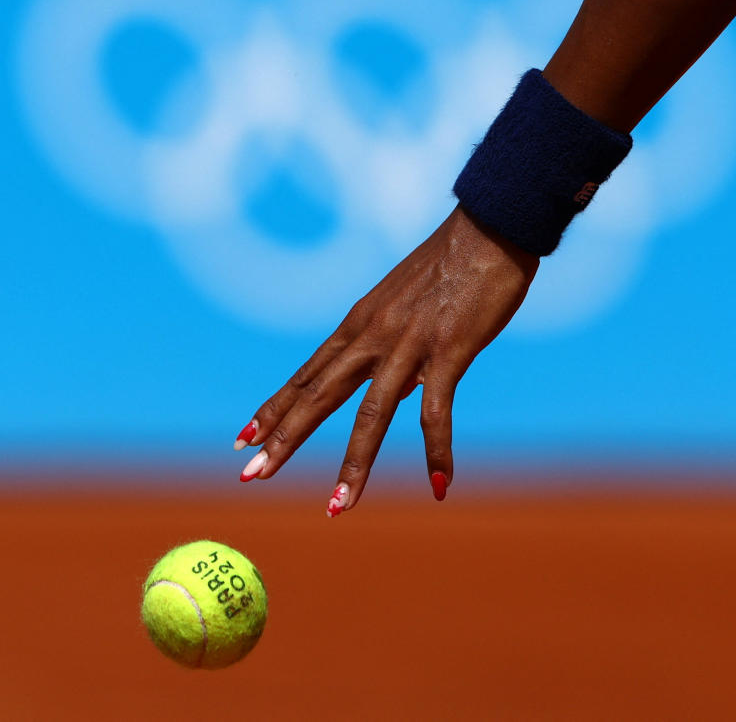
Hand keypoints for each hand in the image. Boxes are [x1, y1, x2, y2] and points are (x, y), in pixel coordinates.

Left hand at [234, 205, 539, 514]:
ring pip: (371, 414)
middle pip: (319, 396)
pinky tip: (440, 484)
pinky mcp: (449, 350)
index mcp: (359, 324)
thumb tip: (391, 383)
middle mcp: (373, 336)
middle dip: (284, 439)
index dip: (273, 409)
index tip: (244, 438)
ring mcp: (409, 344)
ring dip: (355, 465)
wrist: (491, 227)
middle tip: (252, 475)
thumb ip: (390, 342)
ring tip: (337, 508)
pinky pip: (437, 411)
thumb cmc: (452, 264)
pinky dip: (438, 451)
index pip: (306, 374)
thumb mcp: (403, 302)